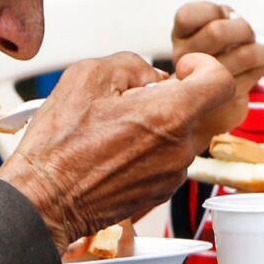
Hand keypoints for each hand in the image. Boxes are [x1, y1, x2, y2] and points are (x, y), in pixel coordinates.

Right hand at [0, 51, 233, 249]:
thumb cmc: (60, 144)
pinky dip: (147, 149)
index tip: (181, 68)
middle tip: (128, 99)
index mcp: (169, 115)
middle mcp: (179, 149)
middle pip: (195, 108)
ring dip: (155, 124)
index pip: (219, 81)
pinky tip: (112, 150)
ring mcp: (171, 175)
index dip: (202, 65)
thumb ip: (132, 64)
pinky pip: (165, 158)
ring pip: (179, 134)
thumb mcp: (88, 76)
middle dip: (168, 96)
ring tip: (112, 128)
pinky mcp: (159, 192)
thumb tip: (151, 75)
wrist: (44, 199)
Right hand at [171, 2, 263, 143]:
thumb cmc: (220, 55)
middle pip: (217, 32)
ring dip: (263, 51)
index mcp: (180, 36)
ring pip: (244, 55)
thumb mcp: (216, 34)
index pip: (187, 15)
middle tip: (251, 35)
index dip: (213, 11)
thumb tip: (237, 19)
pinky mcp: (221, 100)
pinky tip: (259, 67)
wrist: (217, 103)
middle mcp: (183, 58)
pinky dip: (263, 67)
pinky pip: (253, 74)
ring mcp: (200, 81)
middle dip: (244, 29)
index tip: (225, 15)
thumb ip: (224, 20)